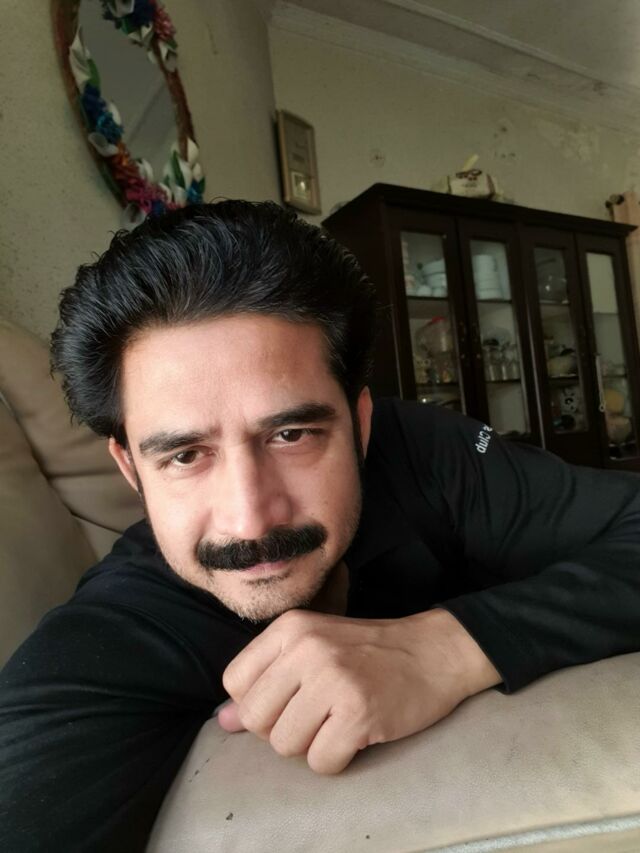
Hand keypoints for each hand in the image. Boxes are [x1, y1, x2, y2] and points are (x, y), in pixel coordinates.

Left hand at [218, 608, 499, 773]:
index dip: (256, 703)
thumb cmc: (368, 652)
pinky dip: (336, 759)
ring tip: (338, 722)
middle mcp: (306, 648)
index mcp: (290, 628)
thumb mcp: (313, 649)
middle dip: (281, 729)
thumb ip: (267, 680)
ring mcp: (333, 680)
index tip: (288, 700)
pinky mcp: (358, 713)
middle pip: (255, 718)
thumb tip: (223, 721)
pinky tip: (355, 735)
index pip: (235, 682)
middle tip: (316, 715)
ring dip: (310, 745)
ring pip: (284, 745)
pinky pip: (320, 762)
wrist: (433, 652)